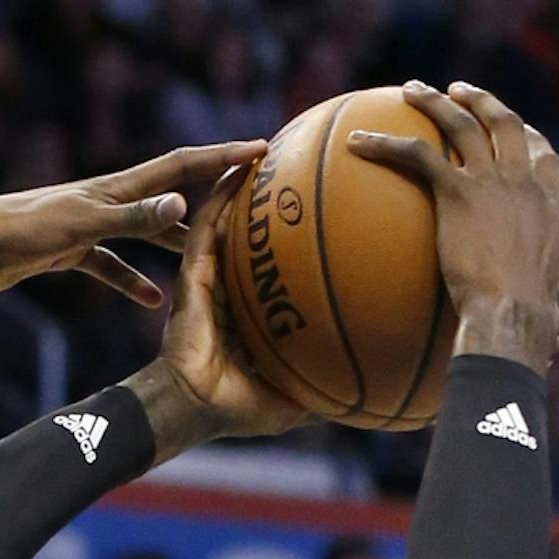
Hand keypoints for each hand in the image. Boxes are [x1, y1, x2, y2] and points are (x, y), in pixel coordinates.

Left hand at [0, 142, 266, 307]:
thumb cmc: (27, 230)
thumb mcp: (87, 224)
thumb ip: (136, 219)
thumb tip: (184, 207)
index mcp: (119, 188)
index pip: (182, 166)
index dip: (222, 157)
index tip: (260, 151)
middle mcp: (110, 200)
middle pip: (171, 196)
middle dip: (209, 197)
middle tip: (247, 203)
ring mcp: (92, 224)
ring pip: (146, 234)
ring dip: (177, 246)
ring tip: (212, 261)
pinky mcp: (73, 250)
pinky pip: (113, 266)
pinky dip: (133, 282)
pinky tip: (153, 303)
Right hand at [134, 166, 309, 445]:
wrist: (194, 409)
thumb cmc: (235, 408)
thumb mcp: (291, 399)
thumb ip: (321, 389)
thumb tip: (364, 397)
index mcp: (251, 314)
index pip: (274, 269)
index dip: (292, 242)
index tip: (323, 215)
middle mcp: (231, 290)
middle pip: (251, 236)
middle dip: (268, 202)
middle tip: (297, 166)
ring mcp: (210, 279)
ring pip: (227, 221)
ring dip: (243, 187)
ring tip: (266, 150)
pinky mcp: (193, 275)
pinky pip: (207, 228)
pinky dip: (221, 197)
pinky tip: (237, 169)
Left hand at [348, 83, 558, 373]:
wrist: (513, 319)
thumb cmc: (530, 334)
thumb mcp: (545, 326)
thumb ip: (546, 329)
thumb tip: (552, 356)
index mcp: (550, 211)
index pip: (544, 160)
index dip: (529, 140)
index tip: (517, 130)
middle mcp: (524, 185)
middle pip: (506, 125)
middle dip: (484, 102)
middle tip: (461, 93)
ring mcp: (493, 182)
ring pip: (463, 123)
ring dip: (437, 103)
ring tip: (412, 92)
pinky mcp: (459, 191)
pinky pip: (417, 155)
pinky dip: (386, 143)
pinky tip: (358, 143)